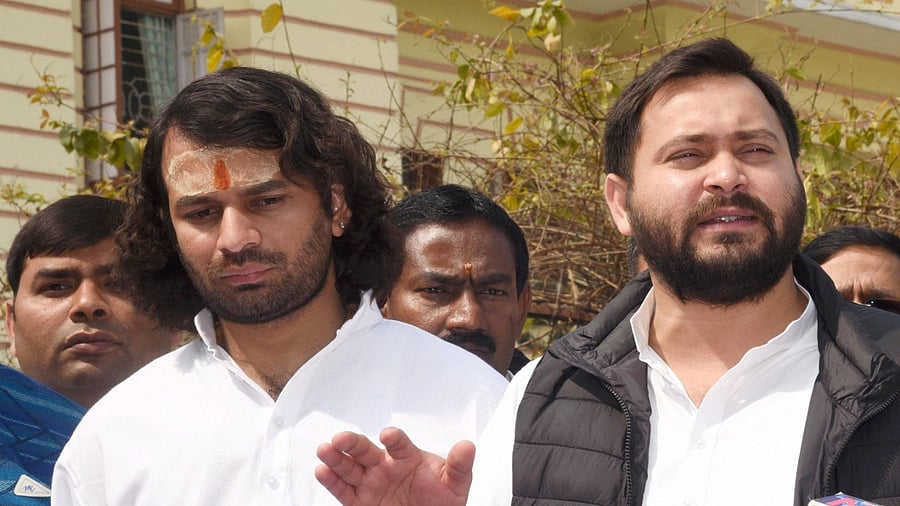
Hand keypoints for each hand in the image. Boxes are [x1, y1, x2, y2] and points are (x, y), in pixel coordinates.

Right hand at [315, 427, 472, 505]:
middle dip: (353, 443)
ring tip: (325, 450)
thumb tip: (468, 446)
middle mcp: (385, 466)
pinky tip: (322, 471)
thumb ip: (459, 465)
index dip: (394, 439)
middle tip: (342, 438)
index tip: (389, 435)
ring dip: (336, 458)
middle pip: (366, 450)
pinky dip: (331, 481)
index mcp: (407, 456)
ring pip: (349, 467)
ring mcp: (370, 483)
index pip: (399, 444)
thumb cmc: (441, 499)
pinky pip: (343, 491)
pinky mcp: (359, 501)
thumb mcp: (455, 484)